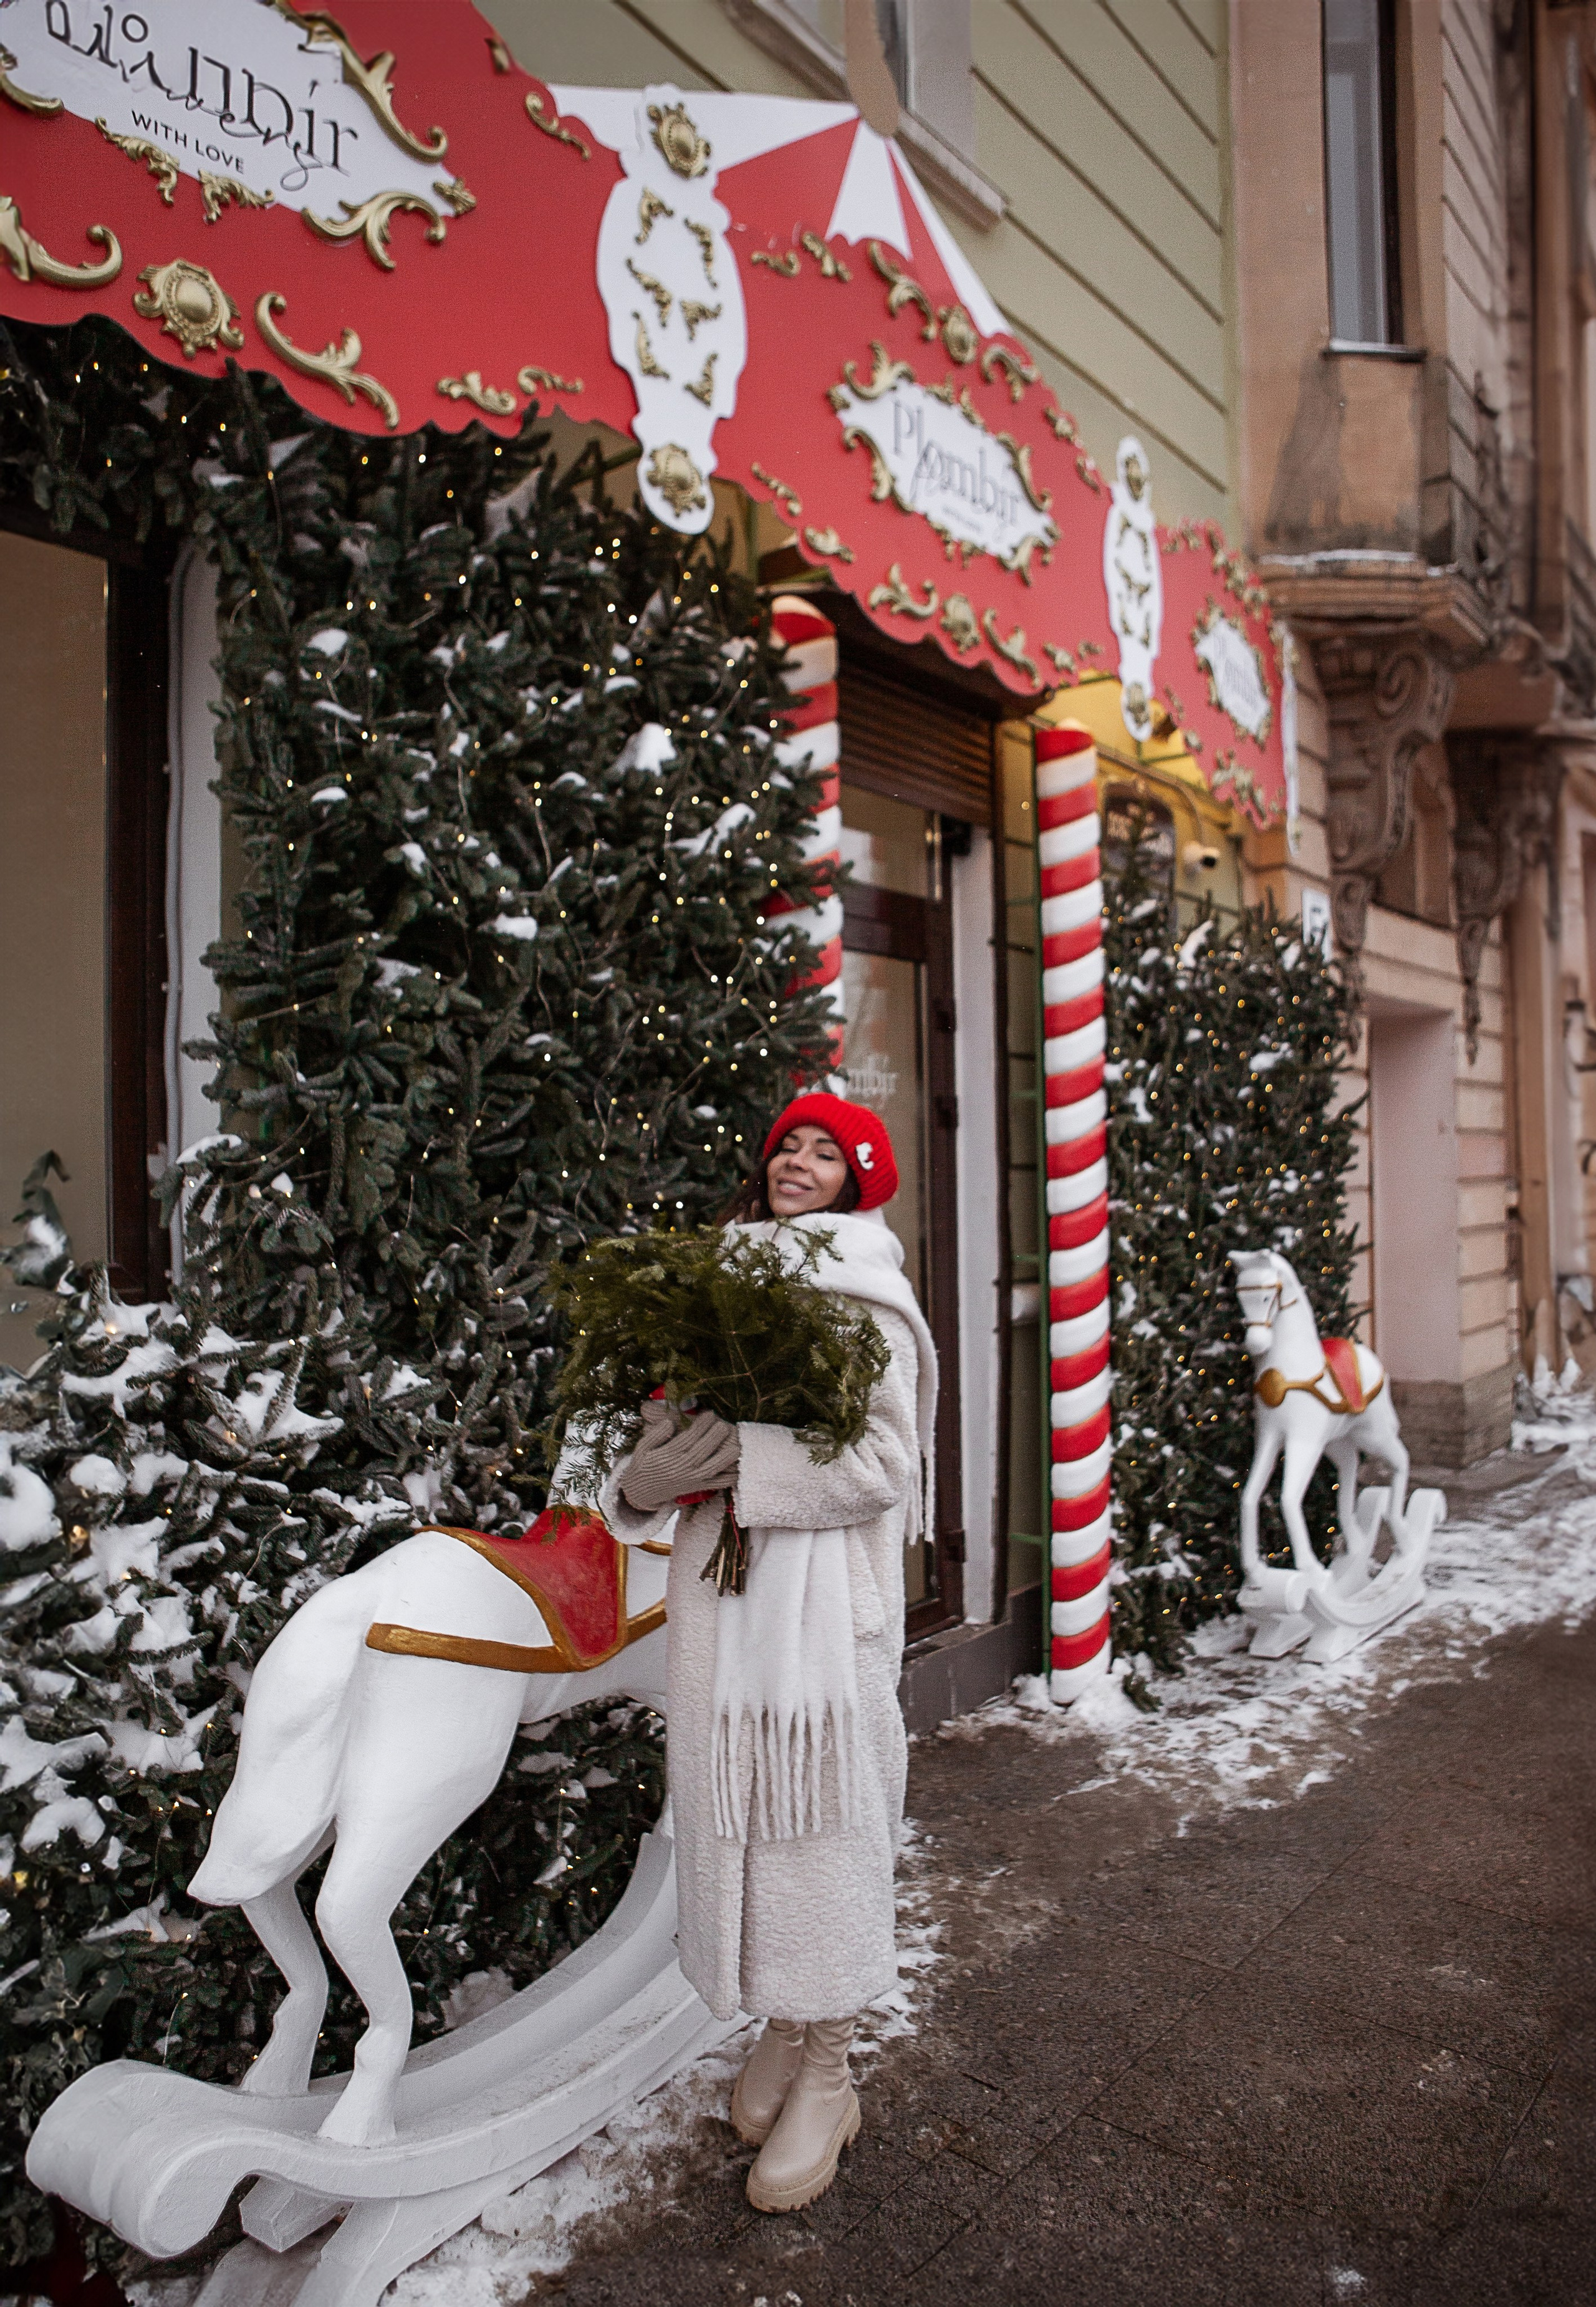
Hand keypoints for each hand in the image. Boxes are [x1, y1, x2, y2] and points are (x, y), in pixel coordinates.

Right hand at [620, 1405, 740, 1511]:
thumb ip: (655, 1435)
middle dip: (715, 1438)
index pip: (687, 1439)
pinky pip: (715, 1484)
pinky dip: (727, 1479)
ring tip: (737, 1446)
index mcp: (667, 1456)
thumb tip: (670, 1422)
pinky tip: (738, 1470)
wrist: (641, 1492)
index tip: (709, 1413)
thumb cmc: (643, 1465)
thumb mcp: (642, 1448)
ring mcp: (691, 1479)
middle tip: (724, 1425)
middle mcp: (681, 1468)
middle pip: (701, 1452)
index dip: (700, 1426)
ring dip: (725, 1458)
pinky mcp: (697, 1487)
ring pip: (711, 1469)